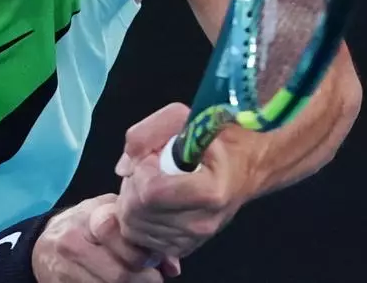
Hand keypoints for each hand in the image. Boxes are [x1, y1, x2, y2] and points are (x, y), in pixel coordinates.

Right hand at [33, 194, 180, 282]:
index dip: (148, 257)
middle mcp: (72, 245)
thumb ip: (139, 232)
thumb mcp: (107, 215)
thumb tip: (172, 267)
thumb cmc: (82, 226)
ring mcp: (65, 271)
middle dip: (145, 279)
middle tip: (152, 276)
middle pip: (121, 275)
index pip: (126, 244)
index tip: (154, 259)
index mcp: (87, 221)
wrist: (42, 246)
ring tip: (138, 280)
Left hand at [113, 103, 254, 258]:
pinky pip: (140, 240)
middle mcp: (202, 222)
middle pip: (138, 213)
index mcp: (209, 192)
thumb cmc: (212, 140)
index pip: (150, 193)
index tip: (152, 157)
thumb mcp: (181, 118)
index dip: (141, 170)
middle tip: (148, 169)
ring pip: (134, 228)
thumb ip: (146, 133)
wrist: (242, 166)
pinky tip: (151, 202)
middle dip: (132, 185)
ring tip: (151, 183)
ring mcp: (193, 239)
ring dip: (132, 202)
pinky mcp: (183, 248)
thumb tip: (124, 168)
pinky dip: (137, 220)